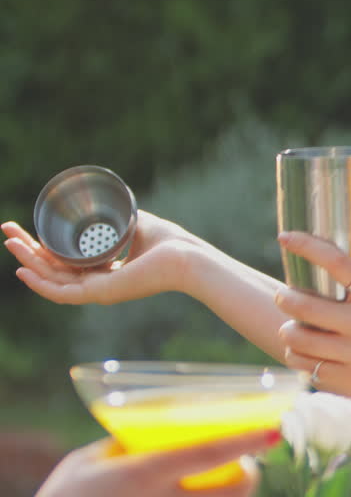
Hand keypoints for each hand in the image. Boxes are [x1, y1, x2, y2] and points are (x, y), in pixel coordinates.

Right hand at [3, 212, 199, 305]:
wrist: (186, 256)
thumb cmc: (169, 242)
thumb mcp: (133, 224)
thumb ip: (115, 219)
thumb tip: (98, 204)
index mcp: (105, 272)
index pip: (64, 263)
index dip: (41, 248)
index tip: (24, 229)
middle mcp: (98, 284)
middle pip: (52, 270)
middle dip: (26, 251)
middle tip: (6, 231)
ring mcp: (98, 291)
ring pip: (52, 280)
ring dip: (28, 261)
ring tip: (10, 242)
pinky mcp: (102, 293)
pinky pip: (62, 293)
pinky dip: (41, 284)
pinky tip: (24, 270)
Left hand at [273, 231, 350, 410]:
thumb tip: (308, 283)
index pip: (337, 262)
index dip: (307, 246)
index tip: (285, 237)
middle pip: (303, 304)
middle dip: (286, 299)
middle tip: (284, 297)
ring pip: (297, 339)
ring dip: (290, 334)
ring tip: (295, 332)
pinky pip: (307, 368)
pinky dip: (304, 362)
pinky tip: (313, 358)